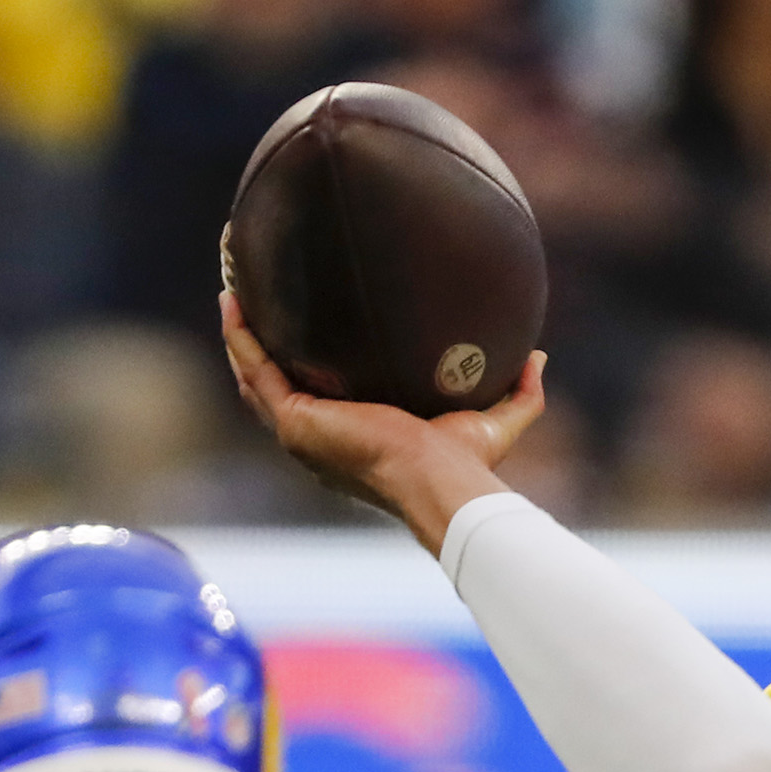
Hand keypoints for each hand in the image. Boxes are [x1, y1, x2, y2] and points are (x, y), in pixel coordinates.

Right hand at [221, 290, 548, 551]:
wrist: (440, 481)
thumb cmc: (465, 465)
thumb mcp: (497, 422)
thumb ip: (519, 393)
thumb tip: (538, 357)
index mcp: (351, 442)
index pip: (317, 403)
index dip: (303, 369)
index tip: (303, 332)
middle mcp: (318, 440)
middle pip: (273, 387)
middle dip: (258, 346)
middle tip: (251, 301)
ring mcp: (301, 432)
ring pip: (255, 377)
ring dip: (241, 335)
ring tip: (232, 290)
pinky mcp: (295, 421)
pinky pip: (257, 371)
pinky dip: (243, 337)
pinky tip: (234, 302)